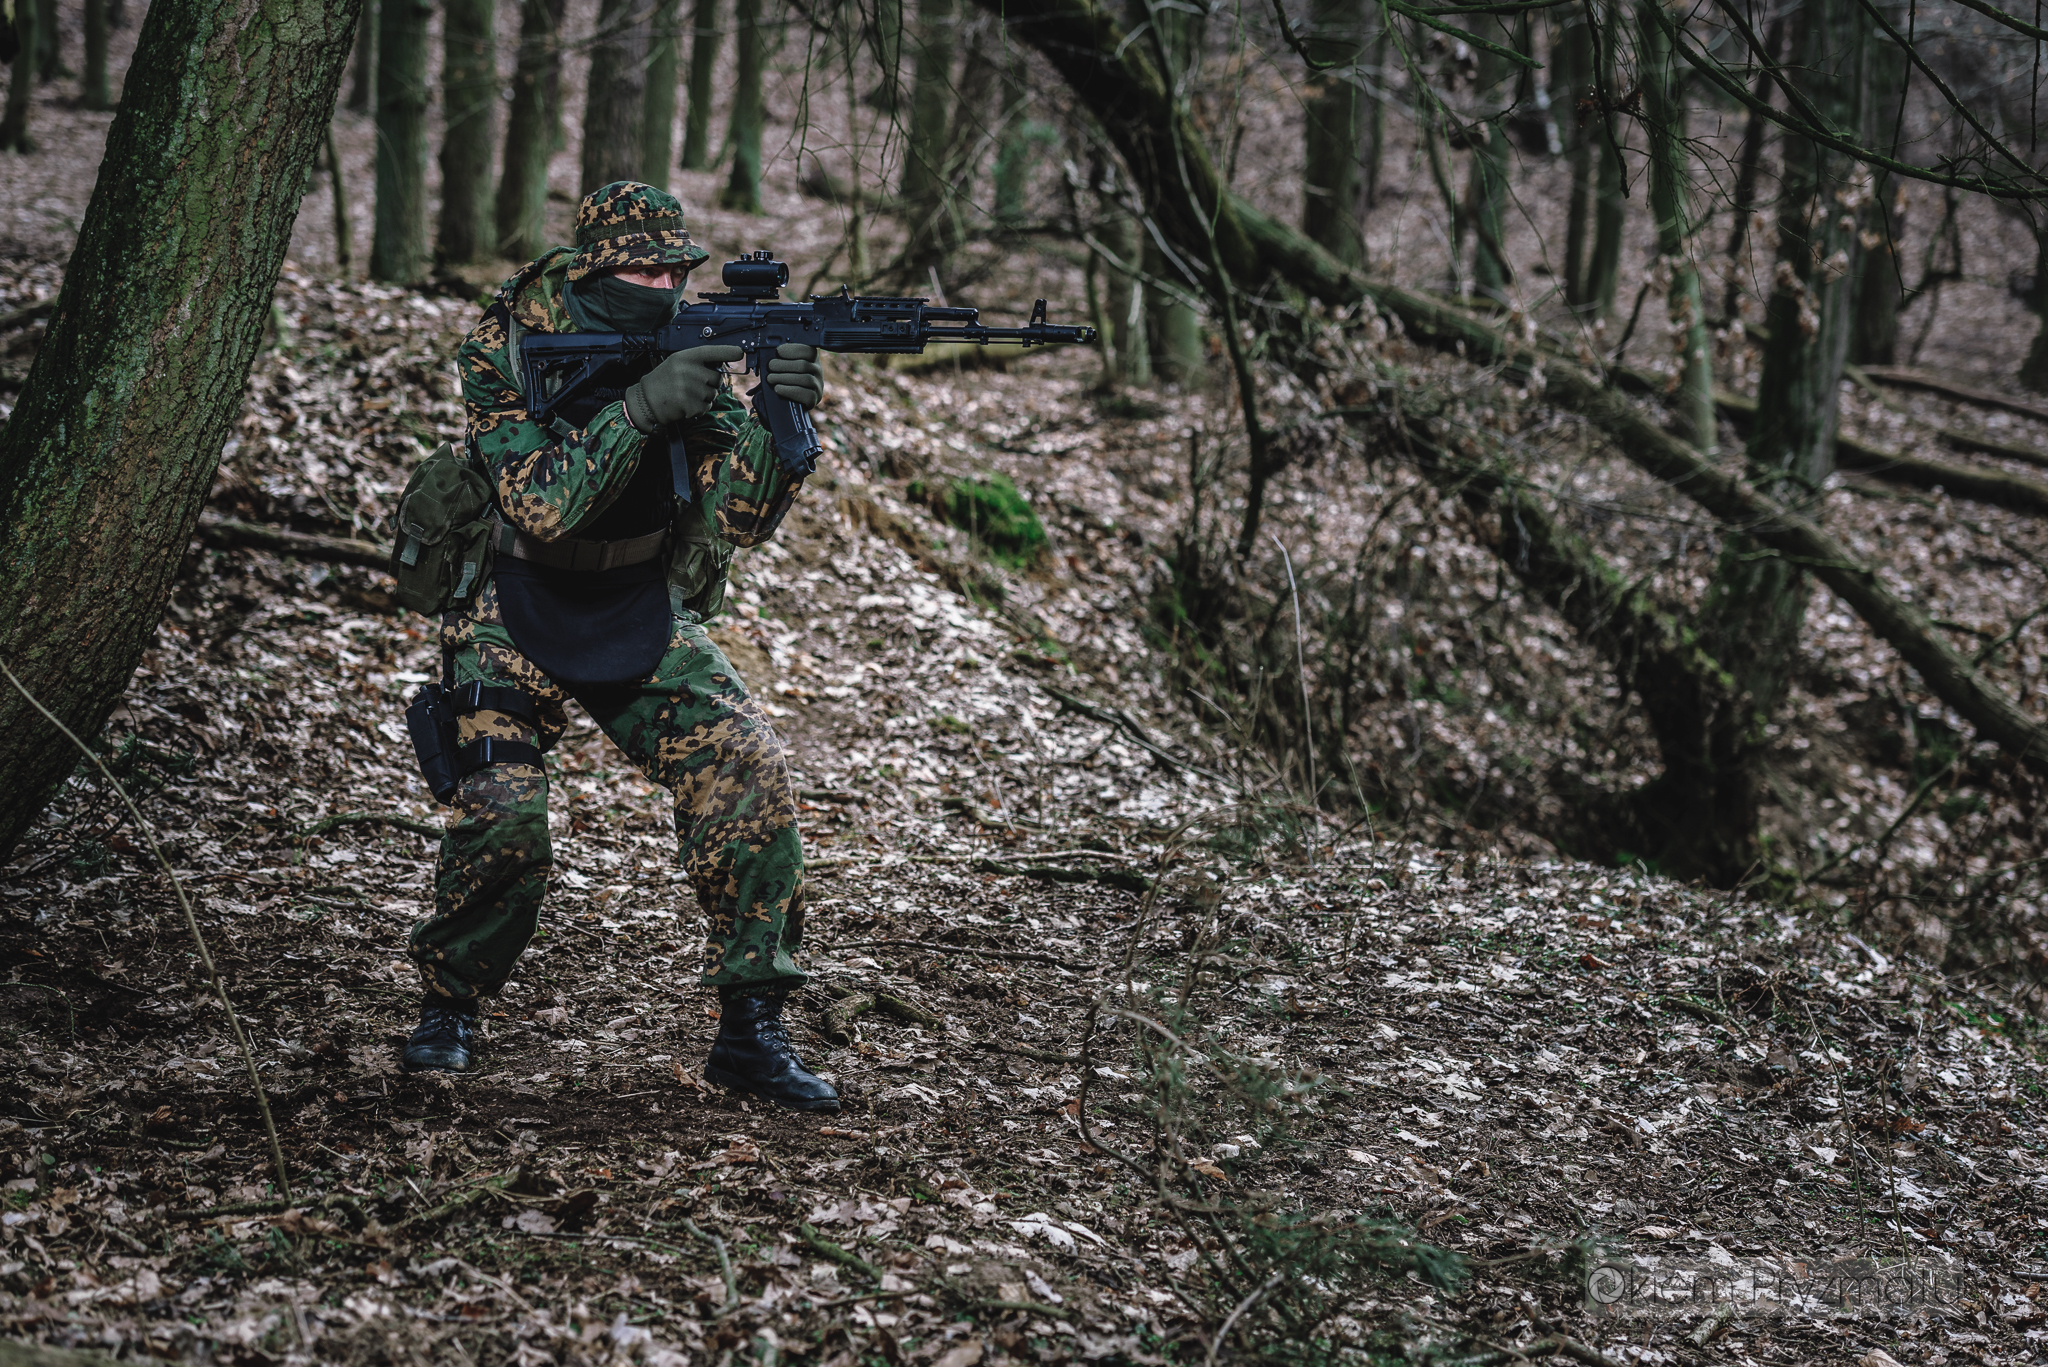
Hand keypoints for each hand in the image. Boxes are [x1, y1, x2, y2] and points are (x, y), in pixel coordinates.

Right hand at [623, 345, 743, 431]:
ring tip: (686, 396)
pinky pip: (705, 408)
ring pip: (713, 395)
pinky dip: (698, 410)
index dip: (727, 352)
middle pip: (717, 378)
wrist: (645, 401)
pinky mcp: (689, 403)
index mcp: (685, 357)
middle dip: (710, 384)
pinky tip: (684, 405)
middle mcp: (689, 370)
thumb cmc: (663, 381)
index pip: (711, 351)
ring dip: (703, 399)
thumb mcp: (677, 364)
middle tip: (692, 386)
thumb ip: (696, 363)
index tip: (739, 352)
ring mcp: (689, 387)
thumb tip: (720, 368)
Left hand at [765, 343, 823, 409]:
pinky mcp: (815, 399)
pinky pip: (806, 395)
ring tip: (771, 379)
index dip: (793, 350)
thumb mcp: (782, 368)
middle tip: (770, 367)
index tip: (778, 352)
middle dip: (783, 365)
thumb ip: (774, 363)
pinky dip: (789, 391)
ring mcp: (818, 385)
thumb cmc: (786, 379)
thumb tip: (762, 358)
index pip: (808, 350)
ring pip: (804, 379)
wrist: (793, 401)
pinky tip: (778, 389)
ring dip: (784, 378)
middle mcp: (817, 370)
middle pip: (803, 365)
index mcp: (811, 358)